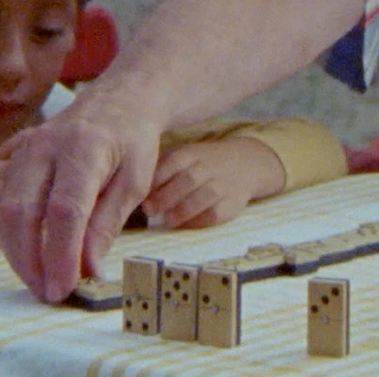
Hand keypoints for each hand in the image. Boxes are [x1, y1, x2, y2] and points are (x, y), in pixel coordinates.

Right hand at [0, 82, 163, 302]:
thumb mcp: (134, 181)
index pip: (64, 210)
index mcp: (84, 147)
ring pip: (5, 210)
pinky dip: (13, 237)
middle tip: (49, 294)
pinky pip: (4, 204)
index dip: (61, 254)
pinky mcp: (17, 160)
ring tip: (41, 283)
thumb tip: (88, 270)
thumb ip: (107, 224)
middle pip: (22, 211)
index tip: (66, 287)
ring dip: (18, 253)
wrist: (118, 100)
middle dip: (31, 261)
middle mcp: (46, 146)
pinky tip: (32, 258)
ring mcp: (26, 151)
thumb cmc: (132, 140)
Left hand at [143, 137, 285, 228]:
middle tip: (150, 210)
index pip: (173, 163)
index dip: (156, 179)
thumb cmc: (204, 162)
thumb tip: (132, 189)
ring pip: (204, 196)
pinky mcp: (234, 203)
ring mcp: (223, 184)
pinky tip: (187, 225)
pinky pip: (217, 213)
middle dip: (167, 197)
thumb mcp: (185, 155)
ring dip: (184, 210)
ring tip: (168, 220)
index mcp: (192, 153)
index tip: (140, 194)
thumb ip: (162, 169)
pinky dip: (201, 221)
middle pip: (188, 180)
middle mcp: (209, 166)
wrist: (246, 163)